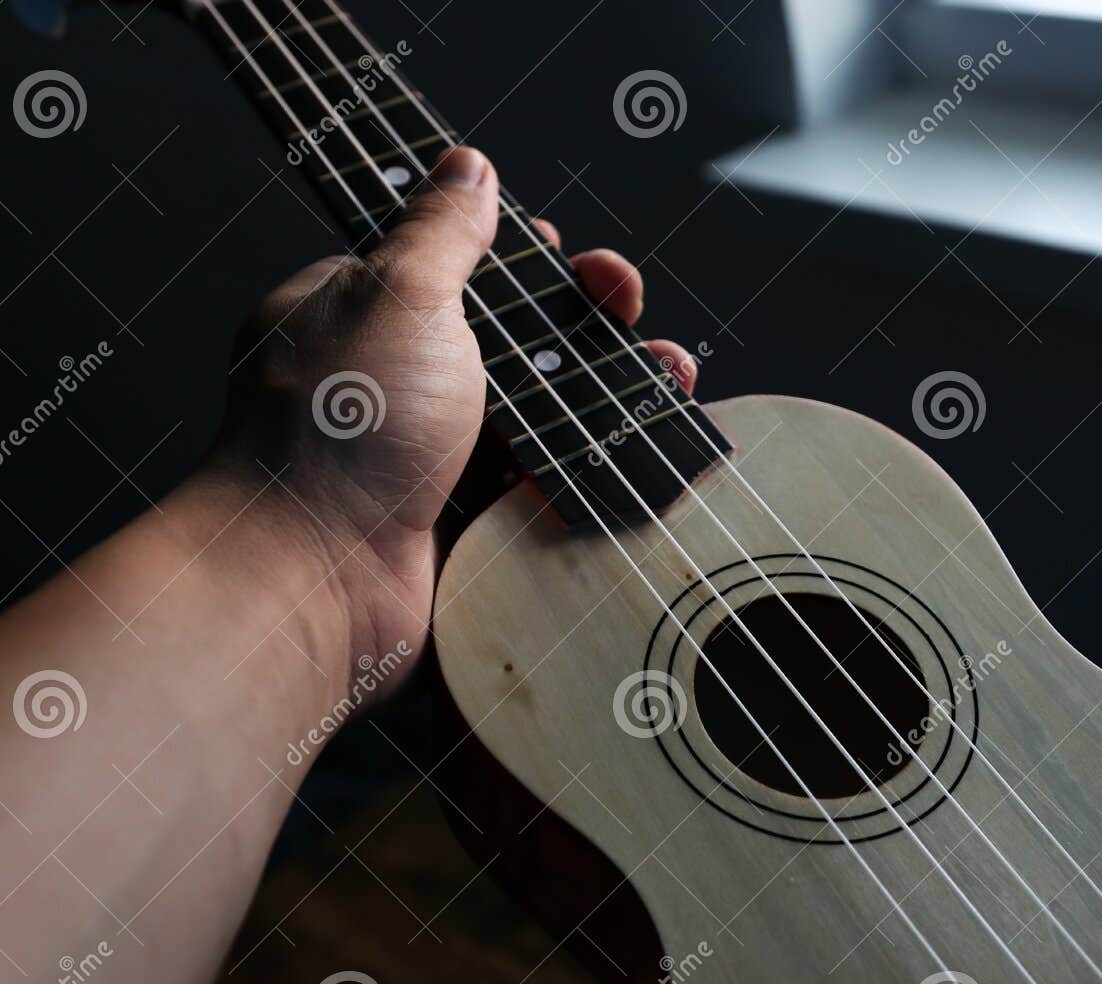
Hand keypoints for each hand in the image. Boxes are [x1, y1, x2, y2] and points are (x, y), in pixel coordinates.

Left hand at [200, 146, 697, 691]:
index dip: (525, 262)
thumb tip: (467, 167)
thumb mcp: (398, 295)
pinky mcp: (459, 522)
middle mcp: (387, 384)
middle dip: (583, 327)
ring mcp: (423, 458)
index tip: (577, 263)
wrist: (316, 580)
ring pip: (532, 414)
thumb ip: (441, 230)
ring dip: (602, 395)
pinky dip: (587, 465)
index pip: (453, 269)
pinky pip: (535, 483)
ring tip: (667, 382)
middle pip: (507, 340)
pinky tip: (636, 450)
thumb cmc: (339, 429)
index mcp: (355, 315)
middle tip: (632, 318)